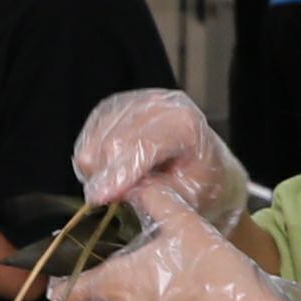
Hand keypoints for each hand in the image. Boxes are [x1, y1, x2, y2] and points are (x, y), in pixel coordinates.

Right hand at [72, 88, 253, 233]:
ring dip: (99, 167)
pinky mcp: (119, 105)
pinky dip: (95, 155)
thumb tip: (117, 192)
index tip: (99, 198)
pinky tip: (109, 171)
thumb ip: (153, 193)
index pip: (141, 146)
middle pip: (114, 141)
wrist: (208, 164)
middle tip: (109, 200)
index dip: (117, 174)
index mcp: (185, 124)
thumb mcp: (186, 196)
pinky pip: (92, 132)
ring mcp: (138, 100)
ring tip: (116, 186)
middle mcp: (161, 104)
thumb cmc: (201, 182)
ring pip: (98, 137)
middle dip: (105, 175)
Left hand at [73, 213, 300, 300]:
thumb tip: (132, 182)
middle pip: (94, 299)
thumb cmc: (213, 273)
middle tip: (133, 260)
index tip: (67, 265)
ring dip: (129, 300)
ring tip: (157, 278)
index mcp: (113, 284)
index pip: (65, 289)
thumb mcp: (183, 222)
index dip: (60, 277)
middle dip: (106, 281)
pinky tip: (174, 300)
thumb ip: (152, 197)